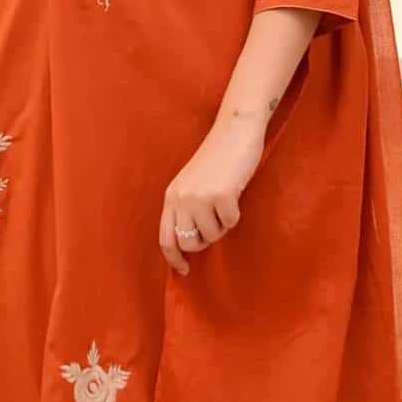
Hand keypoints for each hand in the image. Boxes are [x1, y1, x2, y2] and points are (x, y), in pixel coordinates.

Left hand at [159, 112, 266, 274]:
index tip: (184, 270)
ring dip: (222, 226)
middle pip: (188, 242)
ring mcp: (200, 197)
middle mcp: (181, 198)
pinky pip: (231, 223)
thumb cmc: (217, 158)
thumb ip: (186, 207)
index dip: (174, 258)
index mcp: (171, 196)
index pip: (165, 238)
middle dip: (204, 241)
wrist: (235, 131)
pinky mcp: (221, 196)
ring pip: (211, 236)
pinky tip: (235, 195)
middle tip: (216, 224)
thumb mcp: (192, 182)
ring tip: (225, 204)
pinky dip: (236, 215)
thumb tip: (190, 241)